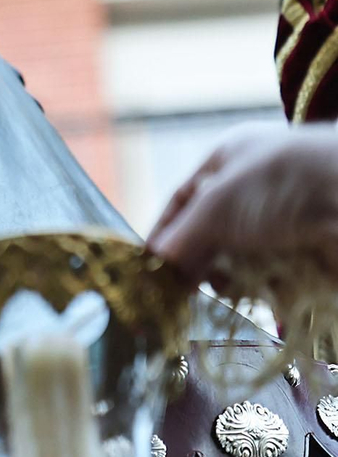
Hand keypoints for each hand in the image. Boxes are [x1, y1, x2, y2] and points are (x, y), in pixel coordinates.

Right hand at [148, 122, 337, 280]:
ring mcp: (286, 228)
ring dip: (232, 281)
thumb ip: (180, 241)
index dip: (162, 235)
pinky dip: (266, 293)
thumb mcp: (215, 205)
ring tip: (229, 290)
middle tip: (176, 294)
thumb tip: (153, 271)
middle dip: (195, 264)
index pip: (181, 202)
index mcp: (229, 160)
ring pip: (241, 265)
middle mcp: (255, 193)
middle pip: (209, 238)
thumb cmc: (283, 184)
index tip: (145, 271)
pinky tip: (263, 296)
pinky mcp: (311, 261)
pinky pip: (275, 284)